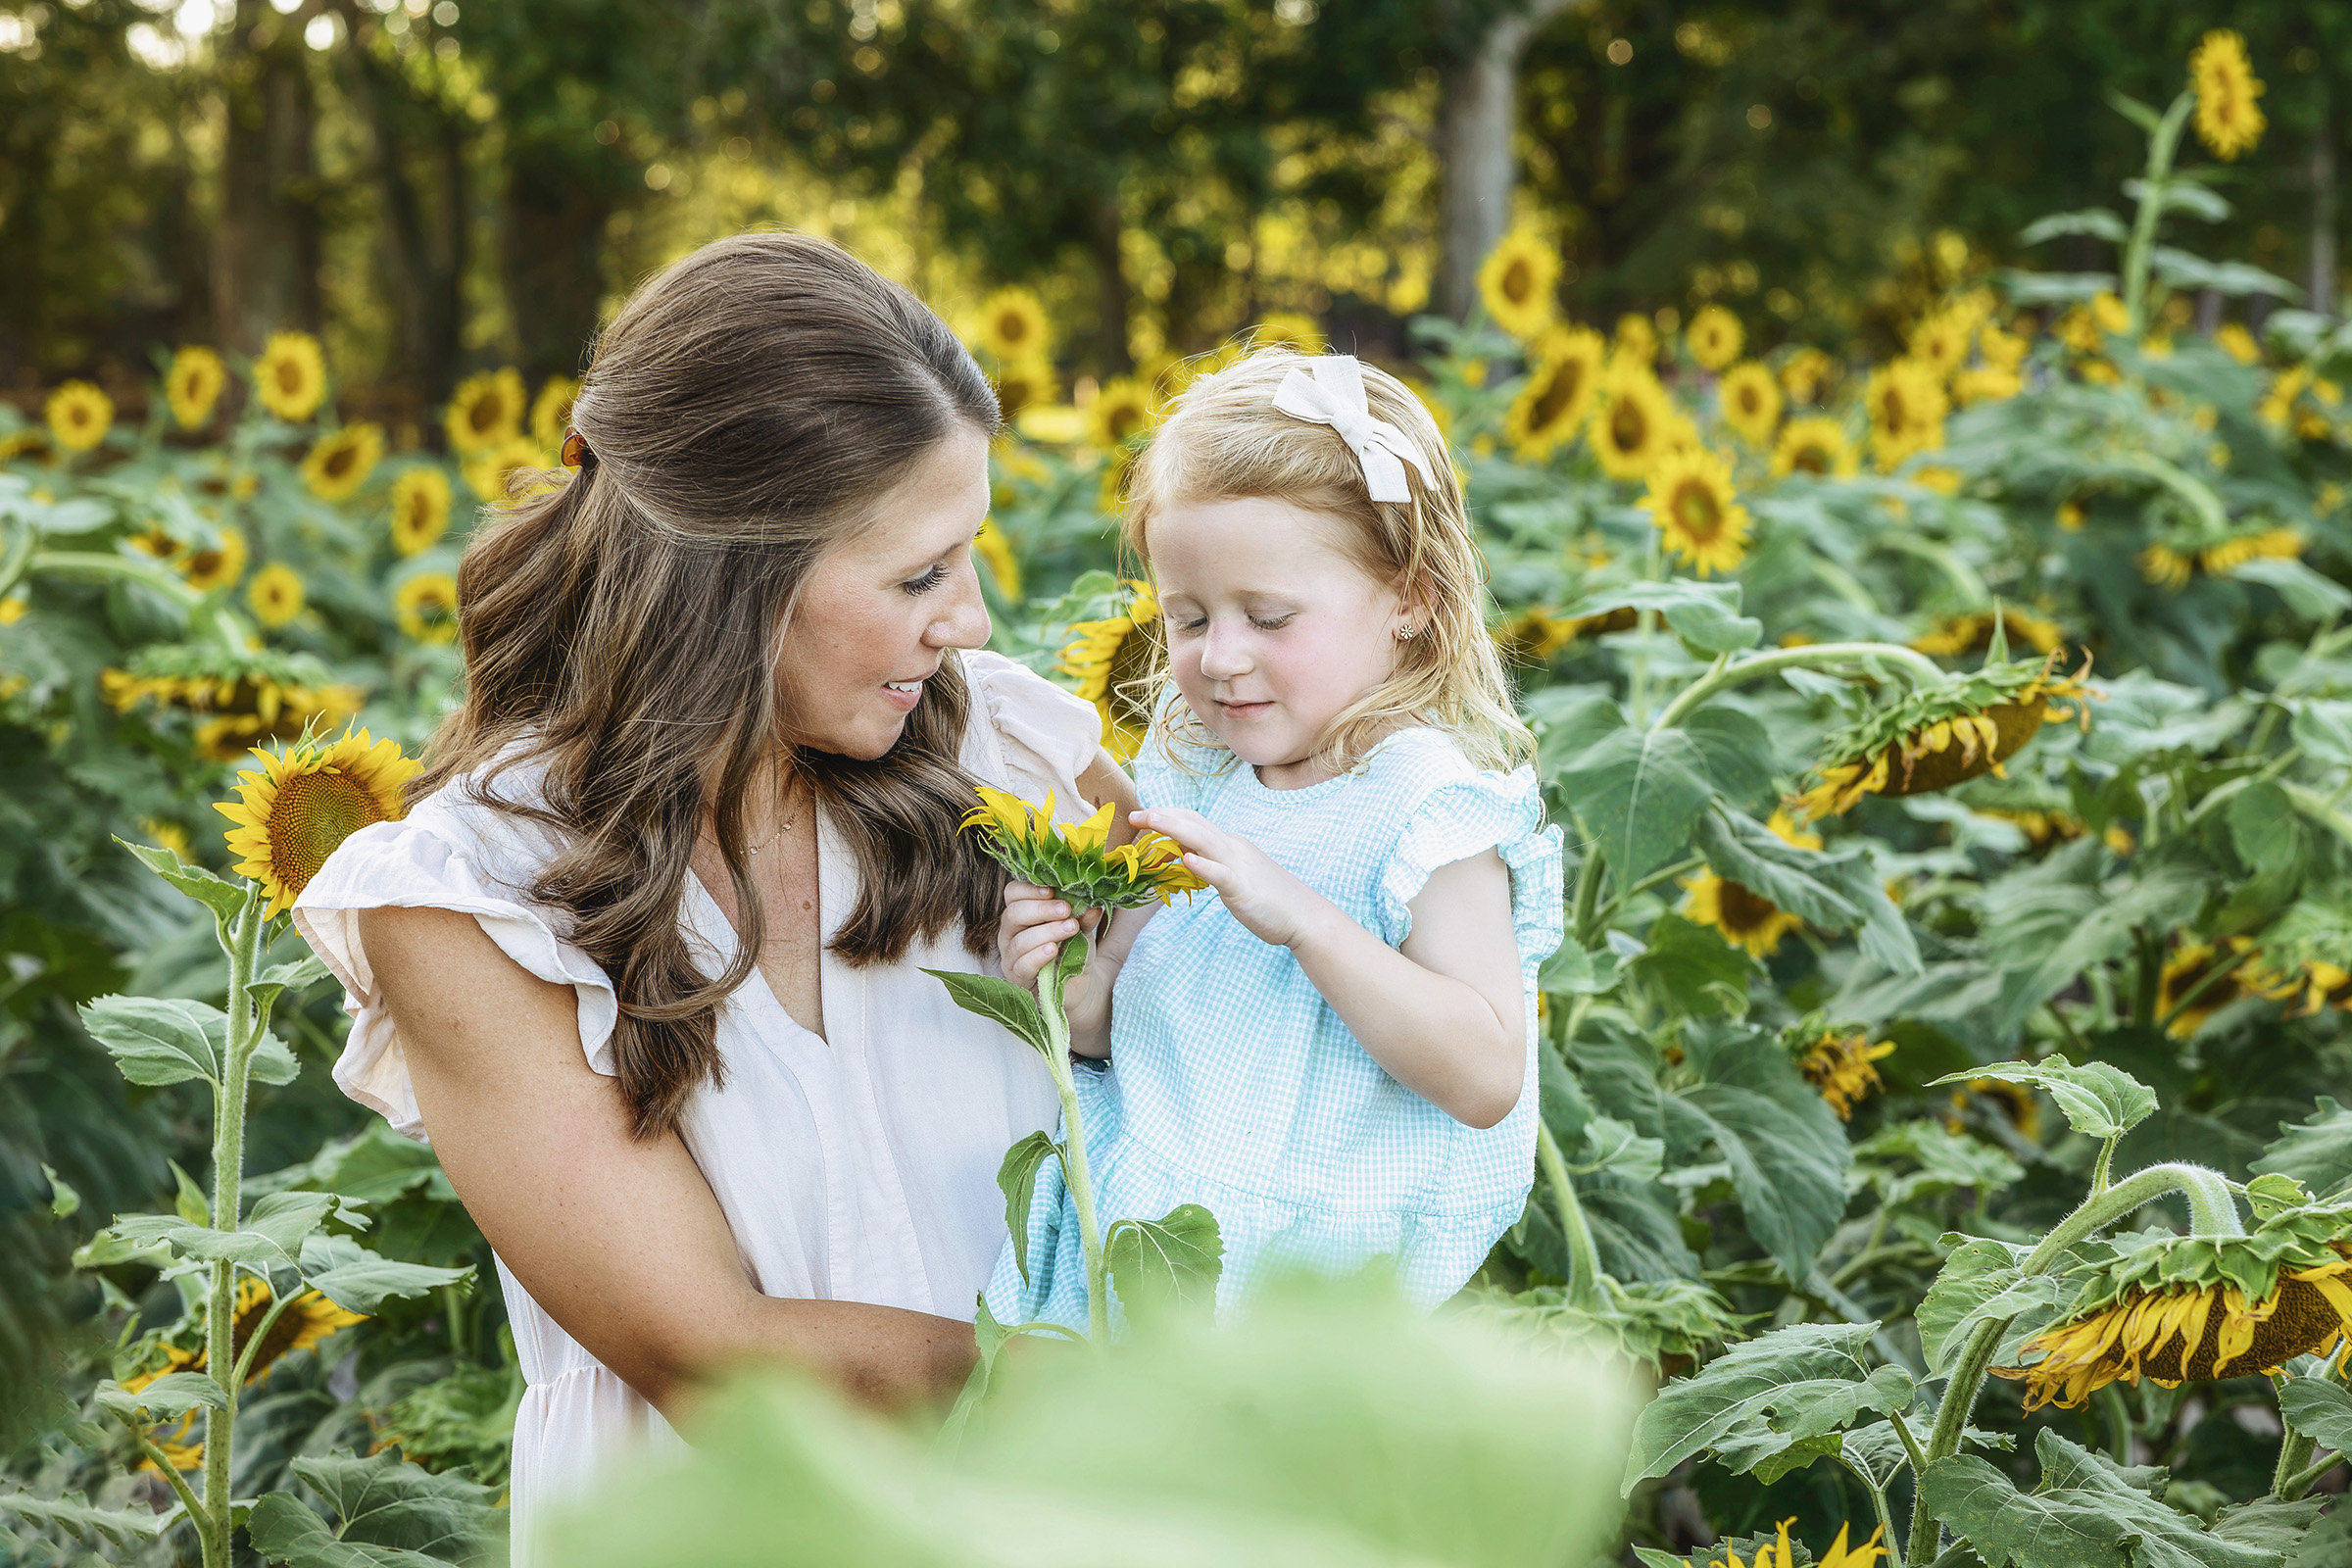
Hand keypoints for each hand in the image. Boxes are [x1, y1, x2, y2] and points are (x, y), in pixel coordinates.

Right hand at [996, 881, 1101, 991]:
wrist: (1079, 983)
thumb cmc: (1072, 949)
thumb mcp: (1081, 928)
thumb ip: (1083, 916)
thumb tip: (1093, 905)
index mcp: (1021, 912)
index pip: (1013, 893)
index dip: (1029, 889)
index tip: (1052, 890)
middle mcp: (1010, 932)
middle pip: (1013, 914)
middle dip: (1041, 909)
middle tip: (1066, 909)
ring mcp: (1011, 956)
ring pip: (1020, 941)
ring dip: (1047, 932)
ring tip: (1070, 928)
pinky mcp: (1017, 978)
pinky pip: (1022, 965)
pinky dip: (1038, 956)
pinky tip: (1053, 950)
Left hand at [1128, 808, 1325, 948]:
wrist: (1304, 915)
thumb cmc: (1270, 898)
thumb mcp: (1236, 875)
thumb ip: (1212, 864)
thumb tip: (1185, 856)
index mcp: (1230, 845)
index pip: (1195, 822)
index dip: (1168, 815)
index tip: (1143, 815)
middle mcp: (1233, 848)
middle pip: (1194, 824)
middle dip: (1162, 817)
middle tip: (1134, 815)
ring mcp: (1238, 866)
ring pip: (1203, 840)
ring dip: (1175, 828)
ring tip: (1151, 821)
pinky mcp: (1242, 888)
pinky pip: (1220, 874)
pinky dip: (1204, 864)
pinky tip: (1187, 859)